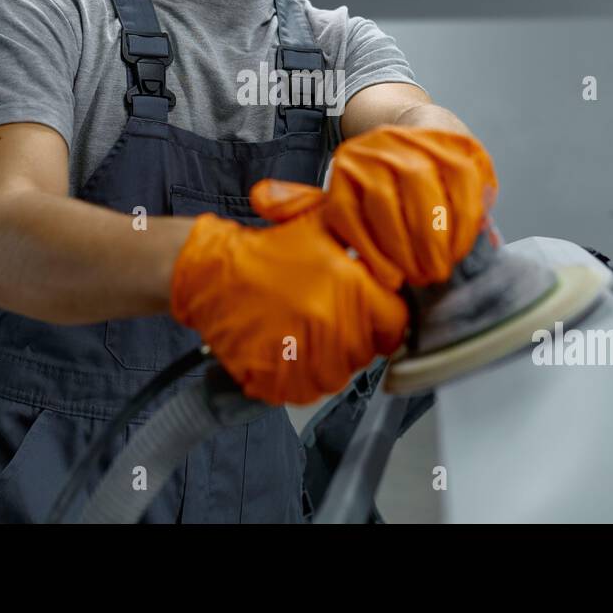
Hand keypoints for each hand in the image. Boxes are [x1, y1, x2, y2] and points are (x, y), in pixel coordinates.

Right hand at [170, 206, 407, 405]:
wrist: (211, 272)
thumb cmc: (267, 248)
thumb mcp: (320, 220)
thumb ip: (365, 234)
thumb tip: (400, 256)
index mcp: (347, 284)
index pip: (395, 323)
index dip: (386, 319)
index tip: (373, 315)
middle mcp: (328, 322)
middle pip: (367, 353)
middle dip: (357, 339)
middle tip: (332, 320)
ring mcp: (301, 355)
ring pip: (338, 376)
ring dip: (330, 361)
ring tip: (308, 335)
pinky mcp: (274, 379)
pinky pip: (305, 392)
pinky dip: (301, 379)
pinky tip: (290, 352)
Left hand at [252, 125, 497, 289]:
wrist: (420, 130)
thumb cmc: (379, 183)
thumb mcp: (341, 197)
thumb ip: (306, 207)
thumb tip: (261, 199)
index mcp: (345, 168)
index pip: (350, 213)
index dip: (372, 252)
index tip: (390, 282)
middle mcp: (376, 150)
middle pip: (388, 202)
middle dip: (407, 249)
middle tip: (422, 279)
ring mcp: (416, 143)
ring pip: (425, 191)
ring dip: (437, 237)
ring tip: (441, 268)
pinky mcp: (455, 144)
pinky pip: (462, 183)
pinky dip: (465, 218)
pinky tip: (464, 245)